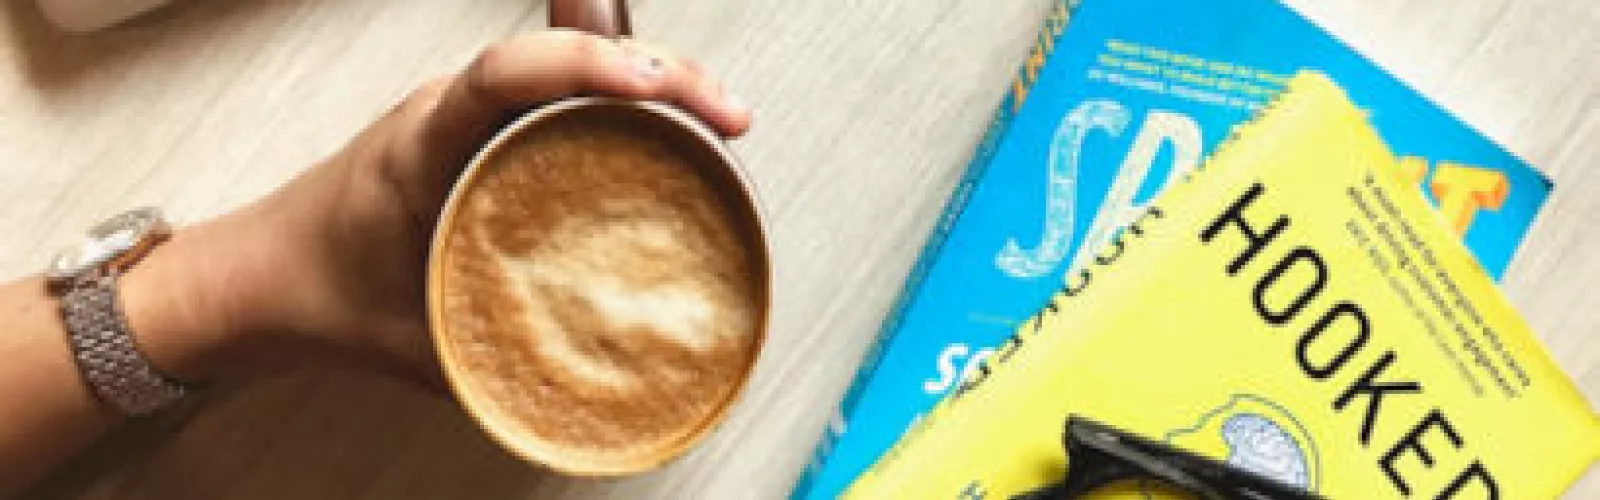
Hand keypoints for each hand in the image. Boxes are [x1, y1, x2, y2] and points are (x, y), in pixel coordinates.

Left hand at [146, 31, 751, 386]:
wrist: (259, 277)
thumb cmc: (320, 294)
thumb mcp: (413, 340)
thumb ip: (494, 358)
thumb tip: (594, 382)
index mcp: (420, 145)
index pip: (504, 76)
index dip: (585, 67)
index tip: (655, 87)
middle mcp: (447, 112)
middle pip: (563, 55)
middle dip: (658, 71)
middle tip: (728, 117)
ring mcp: (467, 115)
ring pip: (570, 67)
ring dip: (650, 79)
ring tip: (720, 119)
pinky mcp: (483, 132)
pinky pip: (562, 94)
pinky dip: (623, 100)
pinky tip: (671, 130)